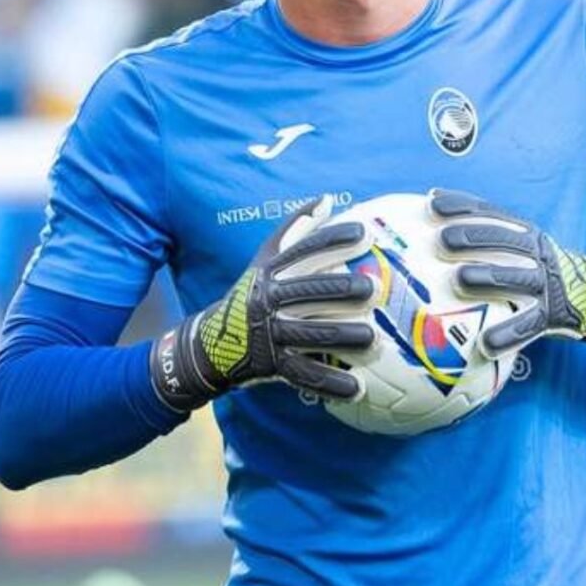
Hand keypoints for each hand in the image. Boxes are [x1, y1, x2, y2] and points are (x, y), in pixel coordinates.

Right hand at [151, 197, 375, 409]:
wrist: (211, 342)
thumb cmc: (252, 292)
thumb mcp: (266, 258)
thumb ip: (296, 229)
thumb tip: (327, 198)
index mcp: (269, 270)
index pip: (303, 249)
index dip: (333, 239)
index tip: (364, 234)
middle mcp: (268, 299)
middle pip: (308, 291)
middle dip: (342, 289)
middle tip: (374, 288)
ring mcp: (270, 334)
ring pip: (311, 335)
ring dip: (343, 337)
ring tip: (373, 338)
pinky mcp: (273, 366)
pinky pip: (306, 375)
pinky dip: (331, 384)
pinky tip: (358, 386)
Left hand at [429, 189, 585, 357]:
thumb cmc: (535, 267)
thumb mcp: (517, 244)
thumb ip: (482, 233)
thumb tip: (429, 211)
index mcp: (522, 232)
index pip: (489, 212)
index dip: (461, 206)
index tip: (431, 203)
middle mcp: (534, 252)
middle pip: (502, 239)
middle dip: (470, 237)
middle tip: (441, 240)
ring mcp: (544, 283)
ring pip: (515, 277)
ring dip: (486, 276)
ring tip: (459, 279)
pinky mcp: (551, 315)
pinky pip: (527, 326)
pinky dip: (506, 335)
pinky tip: (485, 344)